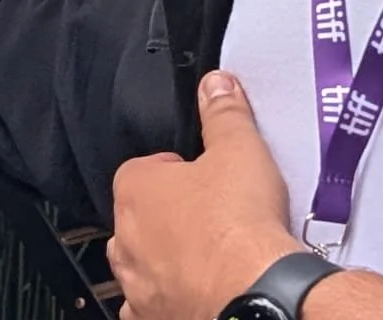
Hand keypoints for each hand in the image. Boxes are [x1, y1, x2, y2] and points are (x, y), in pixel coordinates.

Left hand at [109, 72, 382, 319]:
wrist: (256, 294)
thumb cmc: (239, 227)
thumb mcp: (239, 150)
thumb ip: (224, 113)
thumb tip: (216, 86)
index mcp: (135, 191)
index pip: (142, 169)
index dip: (175, 170)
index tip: (201, 174)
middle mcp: (126, 240)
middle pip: (138, 218)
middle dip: (167, 215)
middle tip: (208, 214)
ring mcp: (138, 286)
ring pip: (140, 265)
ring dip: (163, 260)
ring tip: (206, 256)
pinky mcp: (155, 318)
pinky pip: (148, 308)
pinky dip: (167, 300)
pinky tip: (196, 292)